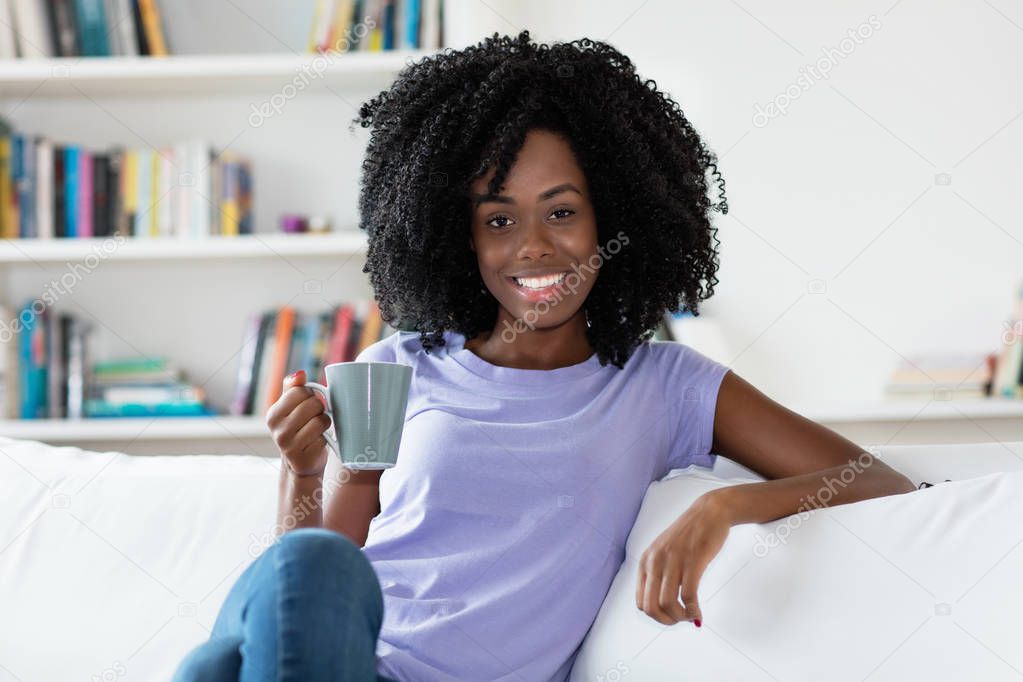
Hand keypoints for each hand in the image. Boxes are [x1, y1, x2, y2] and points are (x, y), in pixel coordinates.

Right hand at [266, 370, 330, 476]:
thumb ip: (293, 389)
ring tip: (317, 430)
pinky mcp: (303, 458)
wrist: (299, 463)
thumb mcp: (291, 409)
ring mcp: (289, 446)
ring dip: (325, 424)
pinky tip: (317, 442)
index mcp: (273, 415)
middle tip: (314, 418)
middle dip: (320, 409)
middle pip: (313, 404)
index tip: (308, 403)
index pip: (300, 391)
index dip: (311, 395)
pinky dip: (325, 439)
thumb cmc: (298, 430)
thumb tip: (300, 374)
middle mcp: (278, 431)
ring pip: (321, 421)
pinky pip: (324, 438)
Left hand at [635, 490, 731, 626]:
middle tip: (681, 620)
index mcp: (646, 561)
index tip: (671, 615)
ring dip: (680, 618)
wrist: (709, 512)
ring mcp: (673, 561)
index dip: (656, 616)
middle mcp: (655, 561)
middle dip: (667, 621)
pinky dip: (693, 611)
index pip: (640, 602)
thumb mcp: (665, 552)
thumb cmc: (689, 535)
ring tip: (691, 616)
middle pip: (651, 607)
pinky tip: (698, 613)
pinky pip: (688, 596)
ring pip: (668, 604)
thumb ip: (660, 574)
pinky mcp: (692, 561)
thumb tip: (664, 607)